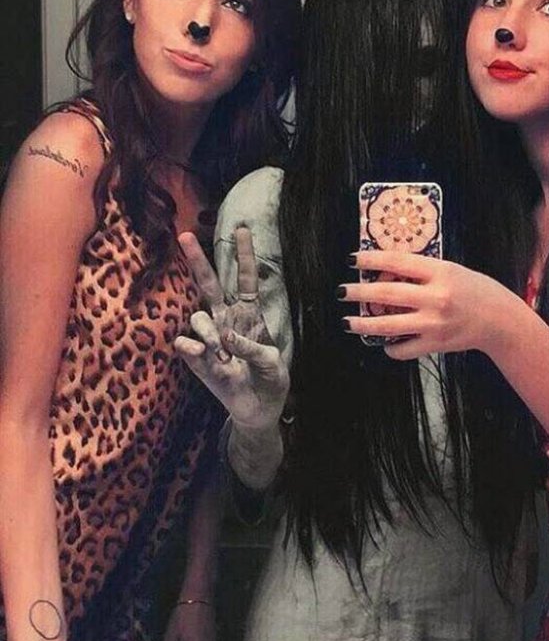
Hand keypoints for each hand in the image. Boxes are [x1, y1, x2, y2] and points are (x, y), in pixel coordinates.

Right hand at [174, 229, 289, 429]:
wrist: (259, 410)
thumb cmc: (270, 380)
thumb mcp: (271, 362)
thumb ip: (251, 346)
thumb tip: (224, 336)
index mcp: (250, 316)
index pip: (247, 280)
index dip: (244, 256)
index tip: (242, 230)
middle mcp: (227, 321)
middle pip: (210, 285)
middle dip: (197, 261)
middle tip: (185, 235)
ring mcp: (211, 339)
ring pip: (198, 317)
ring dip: (209, 332)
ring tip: (223, 355)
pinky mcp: (199, 360)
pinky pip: (187, 345)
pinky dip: (192, 347)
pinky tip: (201, 354)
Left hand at [339, 250, 509, 359]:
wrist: (500, 320)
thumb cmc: (475, 289)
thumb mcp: (450, 270)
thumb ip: (420, 271)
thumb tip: (383, 273)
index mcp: (440, 272)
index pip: (397, 262)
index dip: (371, 260)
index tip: (352, 259)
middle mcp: (435, 298)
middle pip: (386, 295)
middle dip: (358, 293)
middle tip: (341, 291)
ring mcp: (434, 324)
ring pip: (387, 326)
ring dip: (362, 324)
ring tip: (347, 322)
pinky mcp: (435, 344)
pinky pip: (402, 349)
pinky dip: (389, 347)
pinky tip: (383, 342)